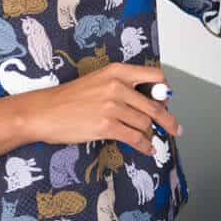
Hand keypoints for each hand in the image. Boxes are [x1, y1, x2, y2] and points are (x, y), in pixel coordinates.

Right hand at [20, 64, 181, 155]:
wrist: (44, 111)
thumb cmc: (70, 97)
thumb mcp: (100, 80)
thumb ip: (124, 86)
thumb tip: (148, 100)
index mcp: (118, 71)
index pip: (155, 77)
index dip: (164, 91)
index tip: (166, 101)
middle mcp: (118, 86)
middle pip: (154, 104)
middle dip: (167, 119)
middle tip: (175, 128)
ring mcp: (112, 106)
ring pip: (145, 122)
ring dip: (150, 134)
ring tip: (151, 140)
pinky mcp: (106, 126)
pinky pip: (135, 137)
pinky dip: (144, 146)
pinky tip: (147, 149)